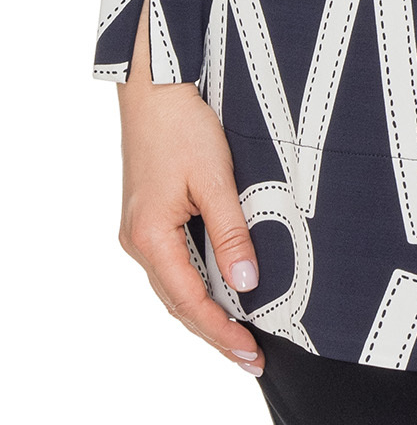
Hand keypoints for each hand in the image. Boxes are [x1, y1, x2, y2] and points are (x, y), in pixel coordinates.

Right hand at [115, 0, 265, 375]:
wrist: (155, 87)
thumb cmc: (183, 125)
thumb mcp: (215, 178)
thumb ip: (231, 233)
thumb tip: (246, 285)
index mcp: (151, 237)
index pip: (191, 301)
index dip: (222, 331)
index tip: (250, 352)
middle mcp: (139, 241)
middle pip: (179, 302)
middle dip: (215, 332)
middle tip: (250, 357)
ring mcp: (140, 231)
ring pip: (175, 286)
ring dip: (205, 313)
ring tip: (239, 337)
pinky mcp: (149, 217)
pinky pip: (173, 265)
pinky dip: (196, 286)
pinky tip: (219, 293)